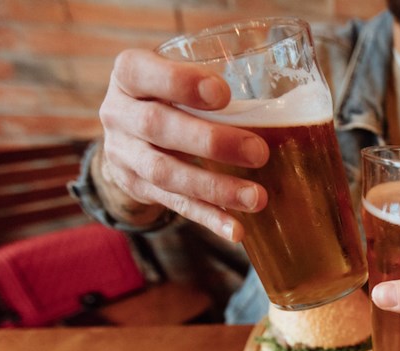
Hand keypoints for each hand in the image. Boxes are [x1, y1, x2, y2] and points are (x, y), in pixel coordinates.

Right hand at [98, 48, 269, 240]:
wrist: (127, 134)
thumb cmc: (168, 93)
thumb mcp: (174, 73)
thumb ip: (209, 80)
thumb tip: (281, 102)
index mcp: (127, 75)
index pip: (140, 72)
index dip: (180, 83)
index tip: (223, 94)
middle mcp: (118, 114)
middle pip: (157, 127)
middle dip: (211, 142)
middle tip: (258, 152)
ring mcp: (124, 155)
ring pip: (166, 174)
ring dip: (215, 188)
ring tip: (256, 198)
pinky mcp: (137, 189)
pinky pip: (175, 205)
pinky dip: (209, 218)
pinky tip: (236, 230)